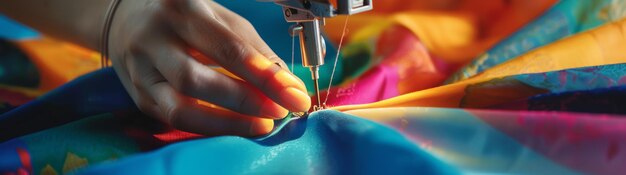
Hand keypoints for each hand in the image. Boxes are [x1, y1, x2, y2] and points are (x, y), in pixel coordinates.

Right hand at [107, 0, 310, 135]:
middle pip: (198, 80)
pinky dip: (210, 127)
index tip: (294, 95)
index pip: (228, 49)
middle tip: (279, 112)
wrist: (128, 20)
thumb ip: (255, 51)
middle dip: (246, 102)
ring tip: (260, 125)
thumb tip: (288, 84)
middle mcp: (155, 37)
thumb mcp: (224, 21)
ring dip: (227, 123)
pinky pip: (174, 120)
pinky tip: (235, 127)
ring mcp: (141, 69)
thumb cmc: (186, 18)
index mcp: (183, 9)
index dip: (265, 77)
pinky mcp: (138, 96)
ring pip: (180, 107)